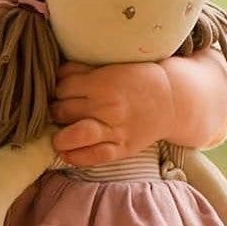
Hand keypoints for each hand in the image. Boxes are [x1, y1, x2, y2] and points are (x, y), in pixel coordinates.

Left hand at [48, 61, 175, 165]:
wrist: (171, 101)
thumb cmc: (136, 81)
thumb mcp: (110, 68)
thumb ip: (81, 70)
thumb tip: (55, 74)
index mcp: (102, 84)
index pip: (62, 88)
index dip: (56, 91)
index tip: (59, 94)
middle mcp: (108, 107)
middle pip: (64, 111)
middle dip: (55, 111)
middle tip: (57, 112)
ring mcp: (116, 129)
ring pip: (76, 134)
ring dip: (60, 137)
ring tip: (57, 136)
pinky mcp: (124, 148)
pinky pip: (95, 156)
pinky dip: (76, 157)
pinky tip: (66, 154)